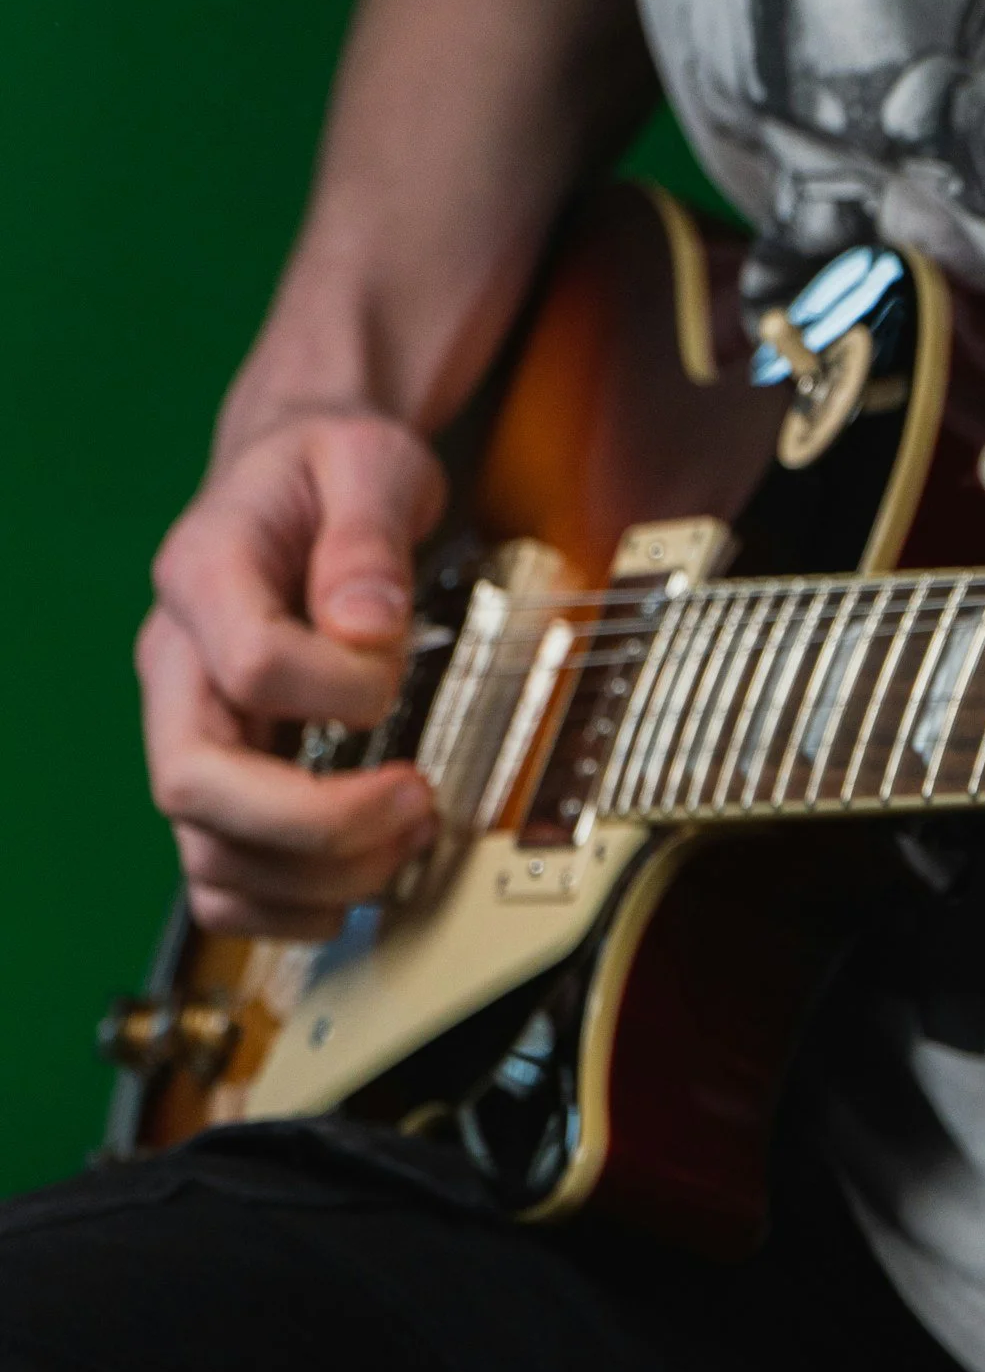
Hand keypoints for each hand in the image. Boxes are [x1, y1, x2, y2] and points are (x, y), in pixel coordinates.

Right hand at [141, 412, 446, 937]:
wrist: (305, 479)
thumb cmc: (333, 473)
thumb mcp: (368, 461)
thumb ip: (368, 536)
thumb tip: (368, 626)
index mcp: (202, 576)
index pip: (248, 665)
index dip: (339, 688)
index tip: (397, 671)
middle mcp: (179, 666)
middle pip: (193, 784)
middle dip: (316, 821)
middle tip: (418, 801)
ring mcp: (195, 732)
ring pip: (209, 854)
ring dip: (318, 875)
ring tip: (412, 836)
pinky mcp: (227, 781)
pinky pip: (224, 883)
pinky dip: (290, 910)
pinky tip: (364, 882)